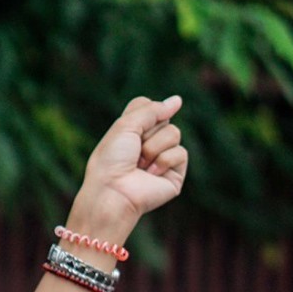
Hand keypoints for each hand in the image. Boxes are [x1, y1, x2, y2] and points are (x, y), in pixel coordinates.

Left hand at [69, 95, 188, 240]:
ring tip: (140, 165)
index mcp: (132, 131)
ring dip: (153, 148)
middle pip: (163, 117)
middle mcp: (148, 142)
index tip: (128, 129)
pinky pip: (181, 152)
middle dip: (147, 132)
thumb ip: (152, 110)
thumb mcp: (126, 126)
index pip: (148, 106)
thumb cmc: (111, 161)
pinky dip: (164, 161)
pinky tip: (151, 175)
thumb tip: (178, 100)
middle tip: (133, 151)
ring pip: (174, 133)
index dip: (141, 114)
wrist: (112, 191)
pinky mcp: (175, 172)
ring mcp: (163, 157)